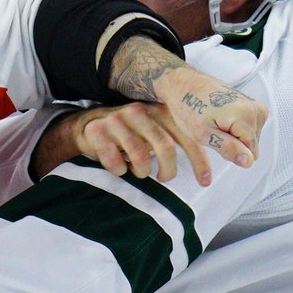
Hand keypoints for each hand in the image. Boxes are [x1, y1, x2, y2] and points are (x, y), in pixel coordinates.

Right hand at [70, 101, 212, 184]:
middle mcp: (139, 112)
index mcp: (159, 111)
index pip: (187, 136)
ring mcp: (117, 120)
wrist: (87, 126)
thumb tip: (203, 164)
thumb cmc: (128, 134)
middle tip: (164, 178)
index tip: (205, 181)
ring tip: (138, 171)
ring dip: (141, 171)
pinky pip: (115, 161)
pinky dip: (118, 170)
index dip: (199, 160)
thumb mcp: (152, 130)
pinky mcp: (98, 131)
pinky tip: (118, 167)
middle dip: (168, 170)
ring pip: (140, 156)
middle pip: (165, 147)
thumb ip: (172, 137)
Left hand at [153, 63, 265, 173]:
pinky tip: (219, 119)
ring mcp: (255, 106)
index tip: (214, 137)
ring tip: (215, 123)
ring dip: (232, 136)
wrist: (183, 85)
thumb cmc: (189, 106)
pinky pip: (247, 129)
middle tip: (213, 131)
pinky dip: (233, 128)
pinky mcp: (251, 105)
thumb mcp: (203, 134)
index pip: (250, 153)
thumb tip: (248, 161)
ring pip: (250, 139)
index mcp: (247, 116)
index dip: (230, 150)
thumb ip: (228, 148)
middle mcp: (256, 109)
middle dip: (232, 143)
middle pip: (251, 146)